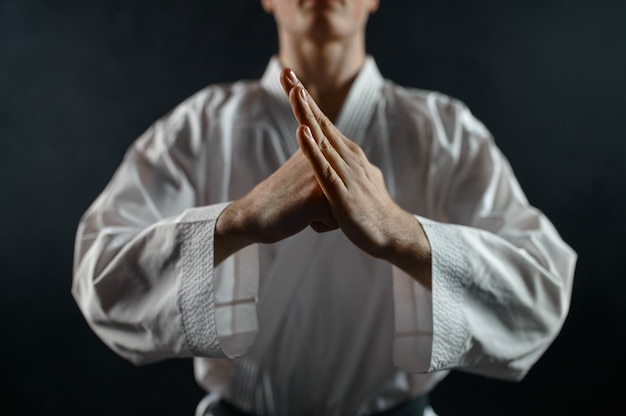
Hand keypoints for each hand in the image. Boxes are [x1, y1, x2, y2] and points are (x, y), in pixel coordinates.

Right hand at [214, 149, 336, 264]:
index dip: (329, 191)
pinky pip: (335, 222)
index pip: (346, 178)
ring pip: (344, 208)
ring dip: (325, 214)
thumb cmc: (283, 198)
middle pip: (348, 192)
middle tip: (302, 198)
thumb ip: (327, 164)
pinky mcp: (318, 198)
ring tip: (302, 206)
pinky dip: (319, 225)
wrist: (254, 214)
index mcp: (321, 148)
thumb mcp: (307, 170)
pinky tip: (300, 216)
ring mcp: (321, 177)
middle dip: (330, 204)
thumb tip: (352, 166)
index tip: (307, 188)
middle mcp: (323, 158)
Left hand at [279, 69, 431, 284]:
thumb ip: (342, 169)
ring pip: (323, 139)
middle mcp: (348, 157)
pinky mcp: (342, 193)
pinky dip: (312, 149)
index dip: (306, 101)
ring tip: (295, 92)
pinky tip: (302, 134)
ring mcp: (346, 173)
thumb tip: (331, 163)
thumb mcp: (354, 183)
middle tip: (287, 72)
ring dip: (308, 115)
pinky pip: (325, 168)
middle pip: (321, 122)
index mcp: (348, 155)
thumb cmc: (370, 210)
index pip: (323, 123)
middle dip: (302, 97)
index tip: (290, 79)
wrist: (389, 234)